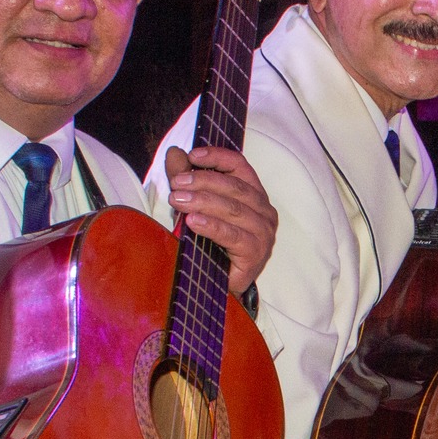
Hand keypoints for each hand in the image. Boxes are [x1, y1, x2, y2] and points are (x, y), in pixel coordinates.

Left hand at [164, 144, 277, 294]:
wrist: (219, 285)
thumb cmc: (211, 243)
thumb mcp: (195, 205)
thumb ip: (187, 179)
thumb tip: (174, 153)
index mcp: (253, 193)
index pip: (240, 165)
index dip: (217, 157)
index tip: (192, 155)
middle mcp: (263, 210)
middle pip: (234, 187)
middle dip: (202, 181)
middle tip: (176, 184)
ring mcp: (263, 233)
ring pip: (234, 209)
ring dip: (203, 201)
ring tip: (177, 200)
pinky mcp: (256, 254)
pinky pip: (233, 236)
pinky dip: (212, 227)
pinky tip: (193, 221)